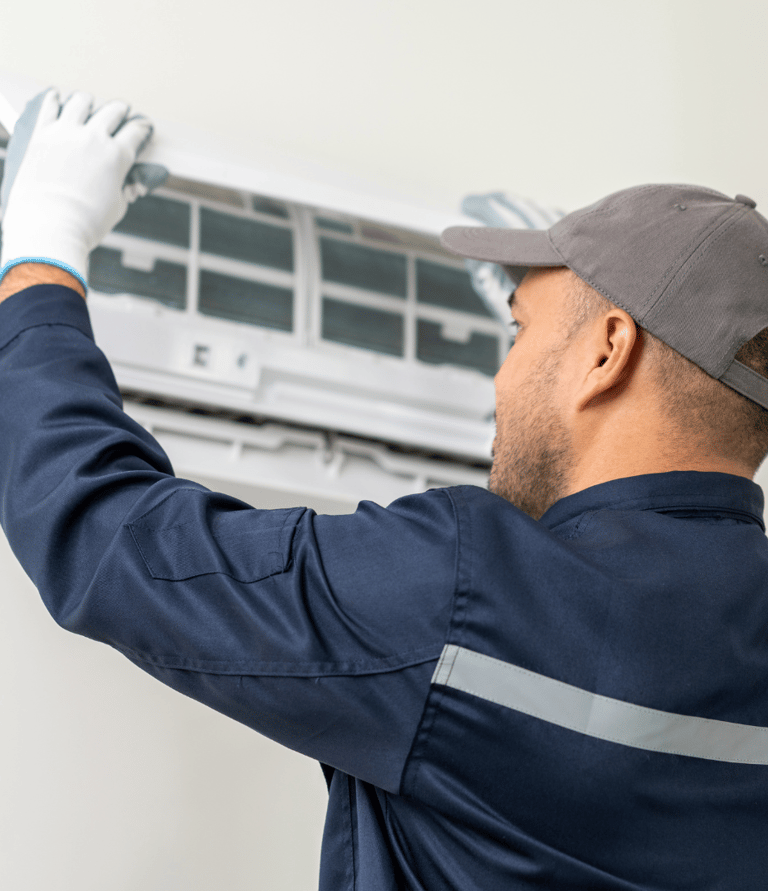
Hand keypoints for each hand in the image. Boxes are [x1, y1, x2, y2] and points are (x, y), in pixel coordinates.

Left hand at [0, 88, 156, 293]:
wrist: (49, 225)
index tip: (142, 127)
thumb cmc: (84, 222)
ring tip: (88, 102)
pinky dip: (54, 100)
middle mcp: (93, 139)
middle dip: (119, 111)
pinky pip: (48, 107)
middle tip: (121, 110)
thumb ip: (124, 190)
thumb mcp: (117, 208)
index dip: (142, 129)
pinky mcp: (41, 135)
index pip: (135, 133)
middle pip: (111, 112)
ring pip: (80, 103)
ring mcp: (65, 133)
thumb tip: (128, 186)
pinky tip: (55, 97)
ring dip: (88, 102)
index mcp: (117, 156)